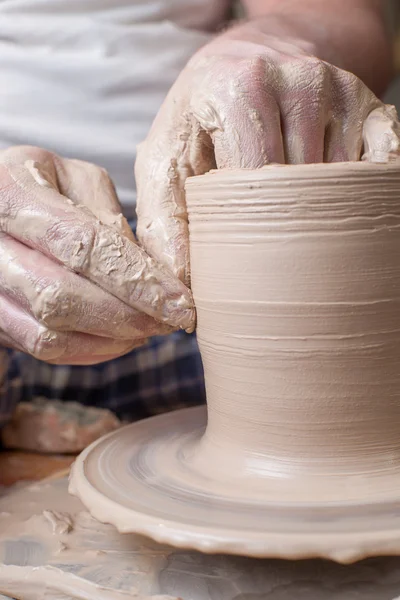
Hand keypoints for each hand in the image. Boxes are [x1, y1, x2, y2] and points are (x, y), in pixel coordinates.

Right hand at [0, 146, 193, 363]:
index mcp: (11, 191)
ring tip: (149, 327)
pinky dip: (89, 350)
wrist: (0, 204)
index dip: (137, 280)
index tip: (181, 303)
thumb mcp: (82, 180)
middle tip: (170, 320)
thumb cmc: (48, 186)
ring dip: (110, 338)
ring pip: (49, 333)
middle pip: (60, 297)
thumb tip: (158, 276)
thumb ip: (115, 221)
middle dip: (126, 316)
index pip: (82, 246)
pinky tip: (120, 337)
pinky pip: (40, 348)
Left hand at [135, 34, 399, 284]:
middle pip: (302, 182)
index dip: (250, 225)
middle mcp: (295, 79)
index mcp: (237, 88)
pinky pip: (380, 164)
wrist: (242, 61)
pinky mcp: (367, 101)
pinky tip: (334, 205)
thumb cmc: (199, 121)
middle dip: (284, 224)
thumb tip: (185, 296)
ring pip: (341, 180)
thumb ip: (163, 226)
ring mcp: (338, 88)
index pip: (256, 177)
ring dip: (318, 211)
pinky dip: (359, 194)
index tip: (242, 251)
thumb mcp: (165, 164)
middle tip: (269, 245)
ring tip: (293, 220)